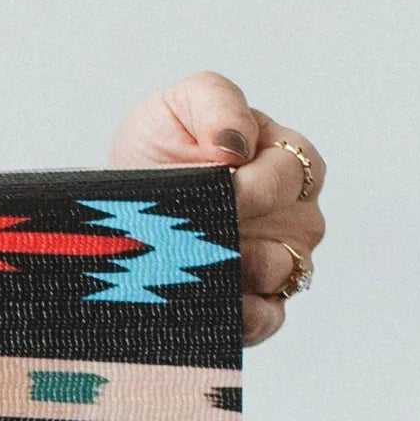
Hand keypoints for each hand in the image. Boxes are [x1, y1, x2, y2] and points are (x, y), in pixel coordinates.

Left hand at [109, 70, 327, 345]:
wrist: (115, 209)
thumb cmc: (156, 150)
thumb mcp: (177, 106)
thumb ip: (216, 101)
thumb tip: (236, 143)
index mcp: (284, 161)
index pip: (297, 172)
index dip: (259, 180)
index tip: (218, 179)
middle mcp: (291, 214)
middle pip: (304, 224)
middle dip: (246, 221)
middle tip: (201, 220)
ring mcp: (277, 261)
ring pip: (285, 270)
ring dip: (241, 263)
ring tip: (194, 253)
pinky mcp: (255, 306)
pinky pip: (267, 318)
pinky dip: (242, 314)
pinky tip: (211, 300)